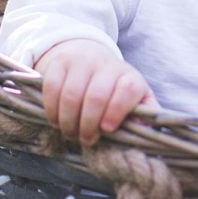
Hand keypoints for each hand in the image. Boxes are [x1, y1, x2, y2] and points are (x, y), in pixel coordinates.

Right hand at [35, 39, 158, 145]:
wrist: (90, 58)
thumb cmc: (114, 89)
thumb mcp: (135, 100)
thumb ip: (143, 116)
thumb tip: (146, 132)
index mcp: (129, 77)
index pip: (127, 89)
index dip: (117, 111)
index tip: (107, 129)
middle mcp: (107, 65)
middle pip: (96, 96)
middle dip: (88, 125)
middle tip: (86, 139)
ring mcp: (81, 61)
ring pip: (71, 95)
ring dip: (68, 121)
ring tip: (71, 132)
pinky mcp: (59, 63)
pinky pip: (51, 88)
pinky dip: (52, 110)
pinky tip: (57, 120)